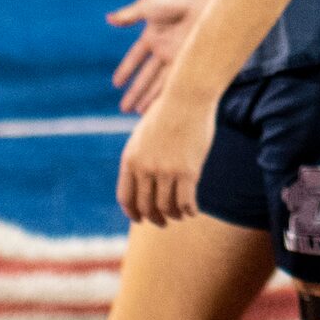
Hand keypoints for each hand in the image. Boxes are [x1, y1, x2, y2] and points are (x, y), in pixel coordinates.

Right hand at [107, 0, 207, 113]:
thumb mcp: (148, 6)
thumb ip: (129, 15)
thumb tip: (109, 19)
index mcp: (152, 36)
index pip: (135, 58)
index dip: (126, 70)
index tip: (116, 83)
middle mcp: (164, 49)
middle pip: (146, 76)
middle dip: (135, 92)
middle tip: (124, 108)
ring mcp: (177, 56)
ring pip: (159, 83)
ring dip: (149, 99)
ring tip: (138, 114)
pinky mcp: (190, 61)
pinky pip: (176, 82)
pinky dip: (168, 95)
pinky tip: (163, 108)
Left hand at [115, 90, 216, 225]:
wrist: (187, 97)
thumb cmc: (168, 112)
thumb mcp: (143, 134)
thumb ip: (139, 157)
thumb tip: (142, 181)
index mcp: (130, 159)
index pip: (125, 198)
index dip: (133, 213)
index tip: (140, 219)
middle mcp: (145, 168)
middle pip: (146, 206)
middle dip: (154, 218)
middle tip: (162, 222)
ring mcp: (166, 171)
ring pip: (167, 207)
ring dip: (173, 215)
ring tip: (179, 215)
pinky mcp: (188, 171)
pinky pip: (186, 202)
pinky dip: (189, 210)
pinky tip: (193, 210)